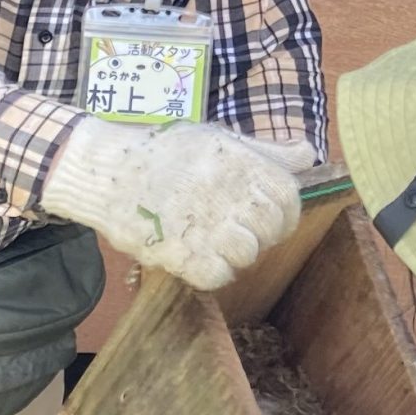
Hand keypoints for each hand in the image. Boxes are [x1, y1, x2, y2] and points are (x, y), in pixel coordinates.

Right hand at [43, 118, 303, 290]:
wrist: (107, 170)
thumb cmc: (165, 153)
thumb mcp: (217, 139)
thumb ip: (265, 152)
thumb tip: (308, 155)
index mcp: (238, 160)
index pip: (287, 196)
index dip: (285, 214)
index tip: (270, 221)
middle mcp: (224, 189)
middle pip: (269, 228)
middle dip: (259, 236)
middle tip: (235, 232)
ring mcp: (201, 222)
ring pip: (247, 254)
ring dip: (234, 254)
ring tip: (212, 243)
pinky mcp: (177, 250)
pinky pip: (217, 275)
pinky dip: (211, 272)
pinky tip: (196, 256)